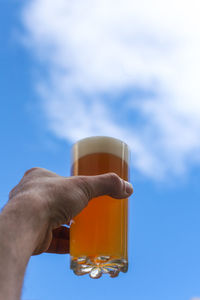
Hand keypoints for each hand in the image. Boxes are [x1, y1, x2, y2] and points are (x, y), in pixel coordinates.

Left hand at [7, 167, 132, 254]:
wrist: (27, 224)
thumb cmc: (52, 197)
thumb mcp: (84, 185)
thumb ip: (106, 184)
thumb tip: (129, 188)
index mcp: (38, 177)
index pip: (57, 180)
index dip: (71, 185)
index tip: (84, 191)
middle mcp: (29, 195)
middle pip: (56, 201)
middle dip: (72, 208)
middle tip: (88, 211)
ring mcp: (29, 216)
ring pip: (53, 221)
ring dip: (69, 227)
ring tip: (86, 229)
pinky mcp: (32, 236)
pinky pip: (51, 239)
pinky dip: (65, 243)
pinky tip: (78, 245)